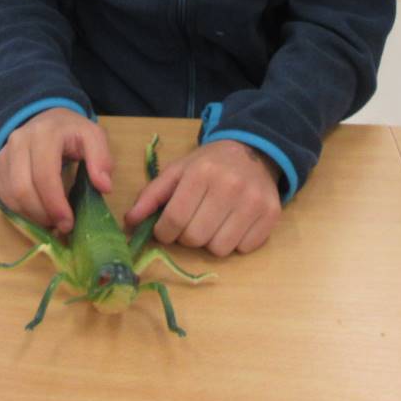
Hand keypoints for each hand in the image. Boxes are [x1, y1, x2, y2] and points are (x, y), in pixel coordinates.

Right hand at [0, 108, 112, 235]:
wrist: (46, 119)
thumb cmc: (71, 132)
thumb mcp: (93, 136)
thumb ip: (101, 159)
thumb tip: (104, 187)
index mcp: (44, 134)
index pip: (44, 175)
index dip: (55, 204)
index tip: (68, 223)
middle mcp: (18, 142)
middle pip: (22, 188)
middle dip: (42, 214)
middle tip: (60, 226)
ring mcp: (3, 154)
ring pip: (11, 195)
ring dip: (31, 215)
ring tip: (51, 221)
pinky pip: (3, 196)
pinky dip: (19, 211)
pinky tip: (37, 213)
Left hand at [124, 140, 280, 256]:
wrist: (254, 151)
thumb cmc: (210, 164)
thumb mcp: (178, 171)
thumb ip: (151, 195)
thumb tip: (130, 223)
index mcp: (201, 173)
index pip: (175, 219)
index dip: (164, 232)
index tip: (166, 229)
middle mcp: (229, 186)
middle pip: (196, 238)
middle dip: (187, 237)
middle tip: (191, 223)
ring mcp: (253, 201)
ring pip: (220, 249)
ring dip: (210, 242)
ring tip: (213, 223)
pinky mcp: (271, 215)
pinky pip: (244, 249)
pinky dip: (235, 243)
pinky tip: (233, 223)